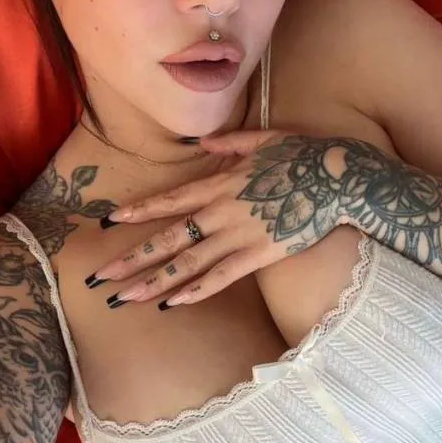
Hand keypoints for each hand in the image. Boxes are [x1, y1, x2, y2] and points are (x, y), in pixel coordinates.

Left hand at [88, 131, 347, 307]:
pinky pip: (222, 277)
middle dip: (132, 258)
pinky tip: (172, 304)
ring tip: (125, 298)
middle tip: (101, 276)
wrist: (340, 179)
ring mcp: (240, 234)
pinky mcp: (261, 254)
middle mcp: (223, 210)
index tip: (109, 222)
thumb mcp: (264, 138)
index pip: (171, 200)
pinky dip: (197, 290)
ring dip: (154, 281)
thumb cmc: (306, 155)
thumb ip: (229, 143)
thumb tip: (201, 143)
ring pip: (188, 262)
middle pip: (169, 238)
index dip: (139, 211)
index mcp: (222, 182)